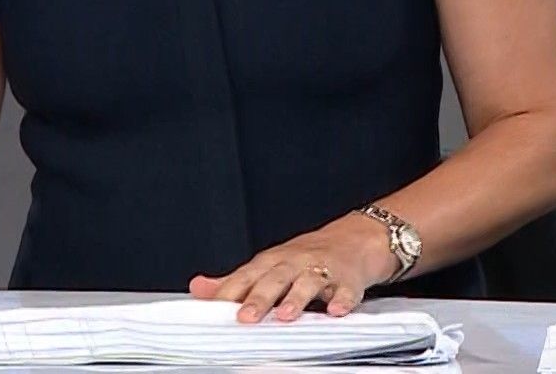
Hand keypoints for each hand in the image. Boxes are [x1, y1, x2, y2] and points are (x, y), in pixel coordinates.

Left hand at [188, 212, 399, 322]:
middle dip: (259, 298)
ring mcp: (323, 269)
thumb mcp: (270, 264)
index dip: (230, 293)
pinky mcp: (349, 279)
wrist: (356, 238)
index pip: (246, 276)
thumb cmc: (307, 256)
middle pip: (274, 279)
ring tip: (285, 315)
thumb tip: (199, 288)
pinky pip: (346, 290)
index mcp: (272, 261)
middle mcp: (295, 262)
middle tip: (245, 318)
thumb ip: (235, 280)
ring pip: (308, 282)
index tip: (214, 310)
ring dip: (296, 298)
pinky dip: (342, 300)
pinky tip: (335, 311)